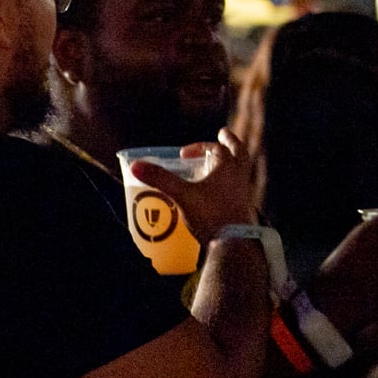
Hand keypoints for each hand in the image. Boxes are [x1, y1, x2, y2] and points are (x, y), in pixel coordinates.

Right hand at [128, 129, 254, 239]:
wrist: (233, 243)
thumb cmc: (210, 214)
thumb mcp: (181, 194)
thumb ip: (160, 179)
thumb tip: (135, 165)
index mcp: (228, 167)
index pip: (216, 148)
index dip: (199, 147)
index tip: (183, 154)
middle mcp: (239, 177)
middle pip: (239, 153)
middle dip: (231, 143)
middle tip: (223, 135)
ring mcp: (243, 193)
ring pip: (240, 170)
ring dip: (231, 163)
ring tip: (218, 163)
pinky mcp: (242, 209)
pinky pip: (237, 188)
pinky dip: (229, 183)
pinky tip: (217, 191)